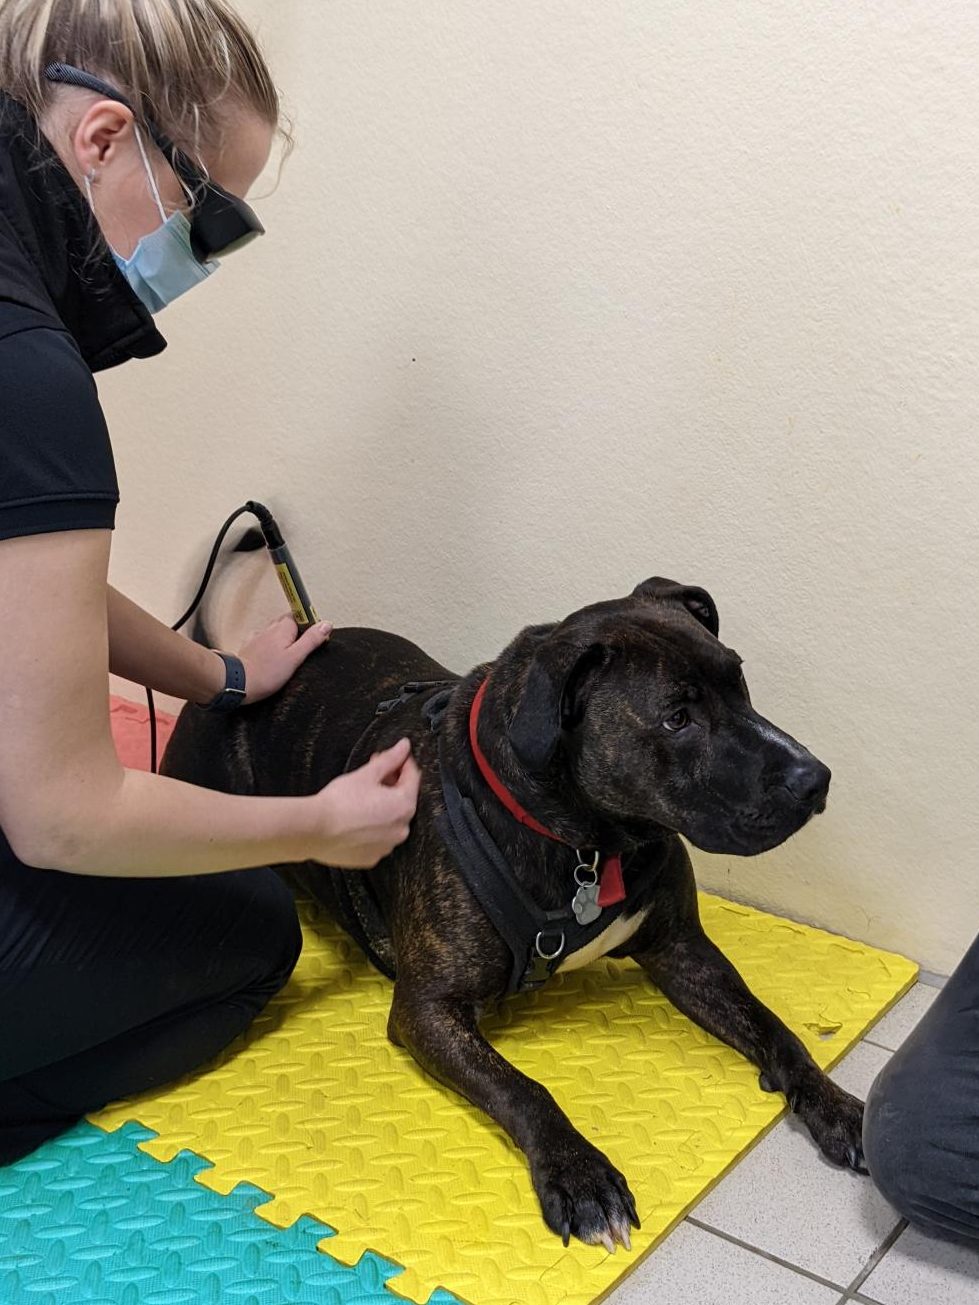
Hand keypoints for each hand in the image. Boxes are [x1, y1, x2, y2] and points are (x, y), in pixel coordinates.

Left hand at [235, 613, 332, 704]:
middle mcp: (269, 628)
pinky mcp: (249, 647)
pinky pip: (262, 640)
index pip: (299, 616)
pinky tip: (271, 654)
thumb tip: (326, 624)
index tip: (315, 634)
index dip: (308, 623)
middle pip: (286, 621)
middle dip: (296, 629)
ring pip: (273, 630)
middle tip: (304, 645)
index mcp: (283, 628)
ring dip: (282, 636)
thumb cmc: (267, 673)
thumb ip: (311, 640)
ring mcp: (258, 636)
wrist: (239, 682)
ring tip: (289, 652)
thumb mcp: (296, 657)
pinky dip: (268, 644)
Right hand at [308, 738, 420, 867]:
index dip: (403, 762)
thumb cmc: (339, 802)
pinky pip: (378, 838)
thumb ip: (389, 759)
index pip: (413, 777)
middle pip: (403, 800)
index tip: (394, 756)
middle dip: (391, 784)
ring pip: (391, 821)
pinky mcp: (372, 857)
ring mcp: (387, 846)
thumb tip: (404, 746)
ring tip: (363, 796)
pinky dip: (372, 827)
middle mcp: (401, 829)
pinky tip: (358, 818)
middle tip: (374, 772)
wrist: (315, 830)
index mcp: (404, 805)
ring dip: (383, 807)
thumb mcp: (366, 774)